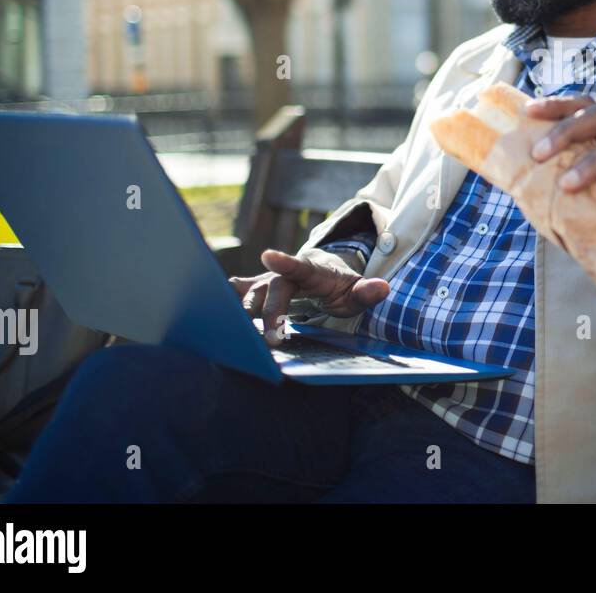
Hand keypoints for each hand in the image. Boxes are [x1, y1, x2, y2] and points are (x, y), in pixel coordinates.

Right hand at [229, 248, 389, 346]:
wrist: (328, 275)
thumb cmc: (342, 287)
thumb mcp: (358, 291)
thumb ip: (368, 292)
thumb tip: (383, 288)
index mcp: (313, 270)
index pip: (299, 266)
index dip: (284, 260)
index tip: (267, 255)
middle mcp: (287, 272)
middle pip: (273, 289)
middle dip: (269, 313)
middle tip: (273, 340)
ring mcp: (272, 279)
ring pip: (253, 292)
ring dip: (245, 312)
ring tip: (239, 333)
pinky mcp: (260, 288)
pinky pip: (243, 290)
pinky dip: (229, 295)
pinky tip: (213, 301)